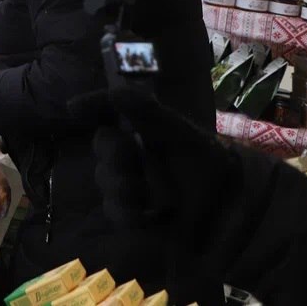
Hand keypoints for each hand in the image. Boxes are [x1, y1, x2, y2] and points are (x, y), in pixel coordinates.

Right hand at [68, 87, 237, 241]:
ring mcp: (130, 184)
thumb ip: (148, 111)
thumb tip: (115, 91)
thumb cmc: (207, 164)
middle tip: (131, 156)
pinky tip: (146, 214)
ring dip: (121, 185)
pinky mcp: (133, 215)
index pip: (107, 111)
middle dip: (113, 154)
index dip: (91, 106)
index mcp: (141, 129)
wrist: (231, 209)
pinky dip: (127, 212)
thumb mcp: (181, 133)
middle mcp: (131, 154)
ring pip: (105, 180)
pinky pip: (115, 210)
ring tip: (145, 192)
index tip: (75, 106)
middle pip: (102, 148)